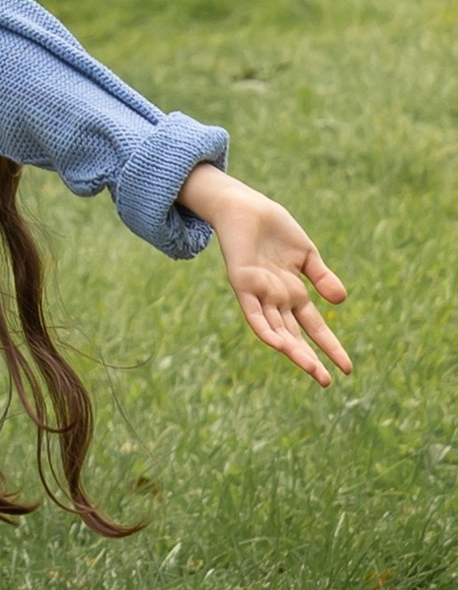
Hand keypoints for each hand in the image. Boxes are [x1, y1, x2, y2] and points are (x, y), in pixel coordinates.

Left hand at [180, 164, 351, 384]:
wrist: (245, 206)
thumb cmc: (273, 229)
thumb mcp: (306, 254)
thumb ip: (321, 278)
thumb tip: (341, 301)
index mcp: (292, 293)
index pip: (314, 327)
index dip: (330, 347)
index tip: (348, 368)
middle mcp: (276, 298)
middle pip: (296, 336)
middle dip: (311, 359)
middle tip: (327, 382)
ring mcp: (259, 293)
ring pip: (277, 330)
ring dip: (293, 350)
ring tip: (311, 370)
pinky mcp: (243, 283)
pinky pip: (253, 312)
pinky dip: (265, 328)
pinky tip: (278, 344)